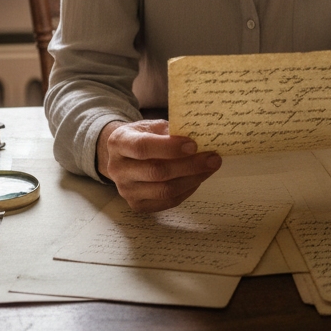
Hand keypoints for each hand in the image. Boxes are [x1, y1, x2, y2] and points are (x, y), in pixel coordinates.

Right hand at [97, 119, 220, 211]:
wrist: (125, 155)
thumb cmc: (143, 136)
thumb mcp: (152, 126)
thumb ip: (171, 130)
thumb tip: (200, 137)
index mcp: (119, 143)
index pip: (143, 147)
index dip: (169, 147)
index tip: (194, 145)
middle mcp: (118, 169)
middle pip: (156, 172)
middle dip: (189, 166)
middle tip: (212, 158)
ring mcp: (126, 190)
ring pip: (164, 190)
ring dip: (193, 179)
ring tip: (210, 168)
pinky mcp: (137, 205)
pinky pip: (167, 202)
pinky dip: (187, 190)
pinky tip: (198, 178)